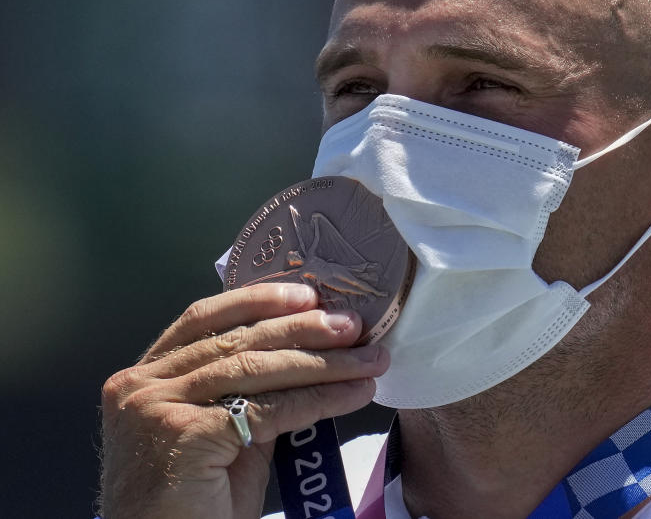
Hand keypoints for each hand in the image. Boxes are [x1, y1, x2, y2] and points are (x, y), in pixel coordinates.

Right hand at [99, 283, 387, 518]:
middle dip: (304, 329)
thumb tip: (306, 355)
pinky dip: (321, 398)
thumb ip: (247, 395)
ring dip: (324, 363)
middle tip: (354, 325)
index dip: (259, 301)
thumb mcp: (220, 435)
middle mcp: (140, 385)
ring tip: (369, 359)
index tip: (308, 294)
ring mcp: (158, 407)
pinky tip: (353, 394)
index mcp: (142, 377)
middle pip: (238, 341)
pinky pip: (271, 408)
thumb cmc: (193, 506)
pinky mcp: (187, 433)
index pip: (204, 320)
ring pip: (258, 369)